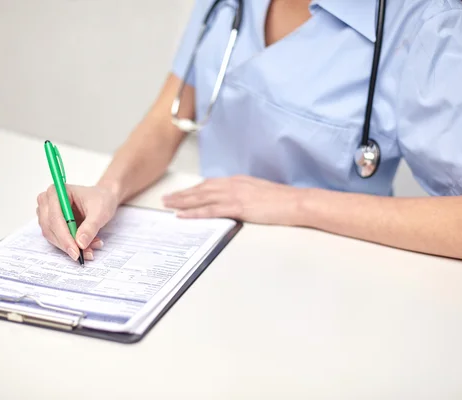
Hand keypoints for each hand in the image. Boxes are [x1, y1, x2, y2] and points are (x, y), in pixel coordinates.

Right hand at [36, 184, 117, 260]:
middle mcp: (47, 201)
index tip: (76, 251)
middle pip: (50, 228)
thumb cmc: (101, 199)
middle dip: (66, 243)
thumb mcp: (100, 212)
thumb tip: (80, 244)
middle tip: (81, 255)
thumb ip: (90, 227)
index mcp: (57, 192)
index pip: (55, 218)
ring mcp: (47, 213)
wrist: (104, 198)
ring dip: (68, 245)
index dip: (65, 236)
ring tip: (89, 249)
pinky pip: (56, 238)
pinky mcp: (52, 223)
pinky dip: (70, 245)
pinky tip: (86, 247)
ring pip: (51, 235)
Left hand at [162, 175, 302, 224]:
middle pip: (201, 189)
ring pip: (201, 198)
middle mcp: (233, 184)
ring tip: (168, 205)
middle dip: (182, 194)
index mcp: (238, 181)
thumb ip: (245, 195)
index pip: (210, 184)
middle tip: (166, 199)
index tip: (182, 193)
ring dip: (182, 202)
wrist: (295, 202)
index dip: (193, 189)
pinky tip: (183, 215)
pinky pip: (211, 210)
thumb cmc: (282, 200)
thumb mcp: (260, 193)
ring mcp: (234, 194)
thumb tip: (235, 203)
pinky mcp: (238, 206)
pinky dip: (195, 212)